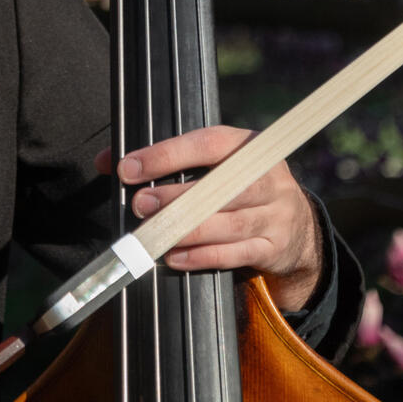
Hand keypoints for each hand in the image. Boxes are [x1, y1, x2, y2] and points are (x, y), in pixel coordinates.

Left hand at [94, 124, 322, 312]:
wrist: (296, 225)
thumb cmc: (239, 185)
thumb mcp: (214, 163)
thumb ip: (164, 160)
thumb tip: (106, 161)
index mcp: (248, 145)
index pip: (205, 144)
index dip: (166, 156)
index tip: (128, 168)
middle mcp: (267, 177)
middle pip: (220, 187)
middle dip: (174, 197)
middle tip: (139, 204)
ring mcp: (275, 213)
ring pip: (227, 224)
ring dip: (185, 231)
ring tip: (154, 235)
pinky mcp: (274, 247)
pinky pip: (234, 254)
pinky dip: (201, 257)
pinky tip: (175, 257)